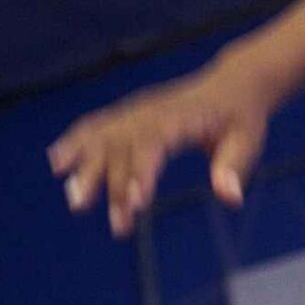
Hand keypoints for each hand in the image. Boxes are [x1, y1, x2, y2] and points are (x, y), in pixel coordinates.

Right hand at [47, 63, 271, 235]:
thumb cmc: (240, 119)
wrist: (232, 85)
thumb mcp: (247, 142)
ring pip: (103, 138)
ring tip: (76, 201)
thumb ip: (233, 168)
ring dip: (85, 167)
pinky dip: (77, 141)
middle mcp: (152, 112)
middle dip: (111, 183)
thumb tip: (230, 198)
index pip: (154, 145)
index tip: (136, 204)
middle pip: (122, 146)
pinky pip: (97, 125)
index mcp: (182, 118)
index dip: (142, 172)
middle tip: (103, 219)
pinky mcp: (129, 114)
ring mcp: (137, 111)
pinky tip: (57, 163)